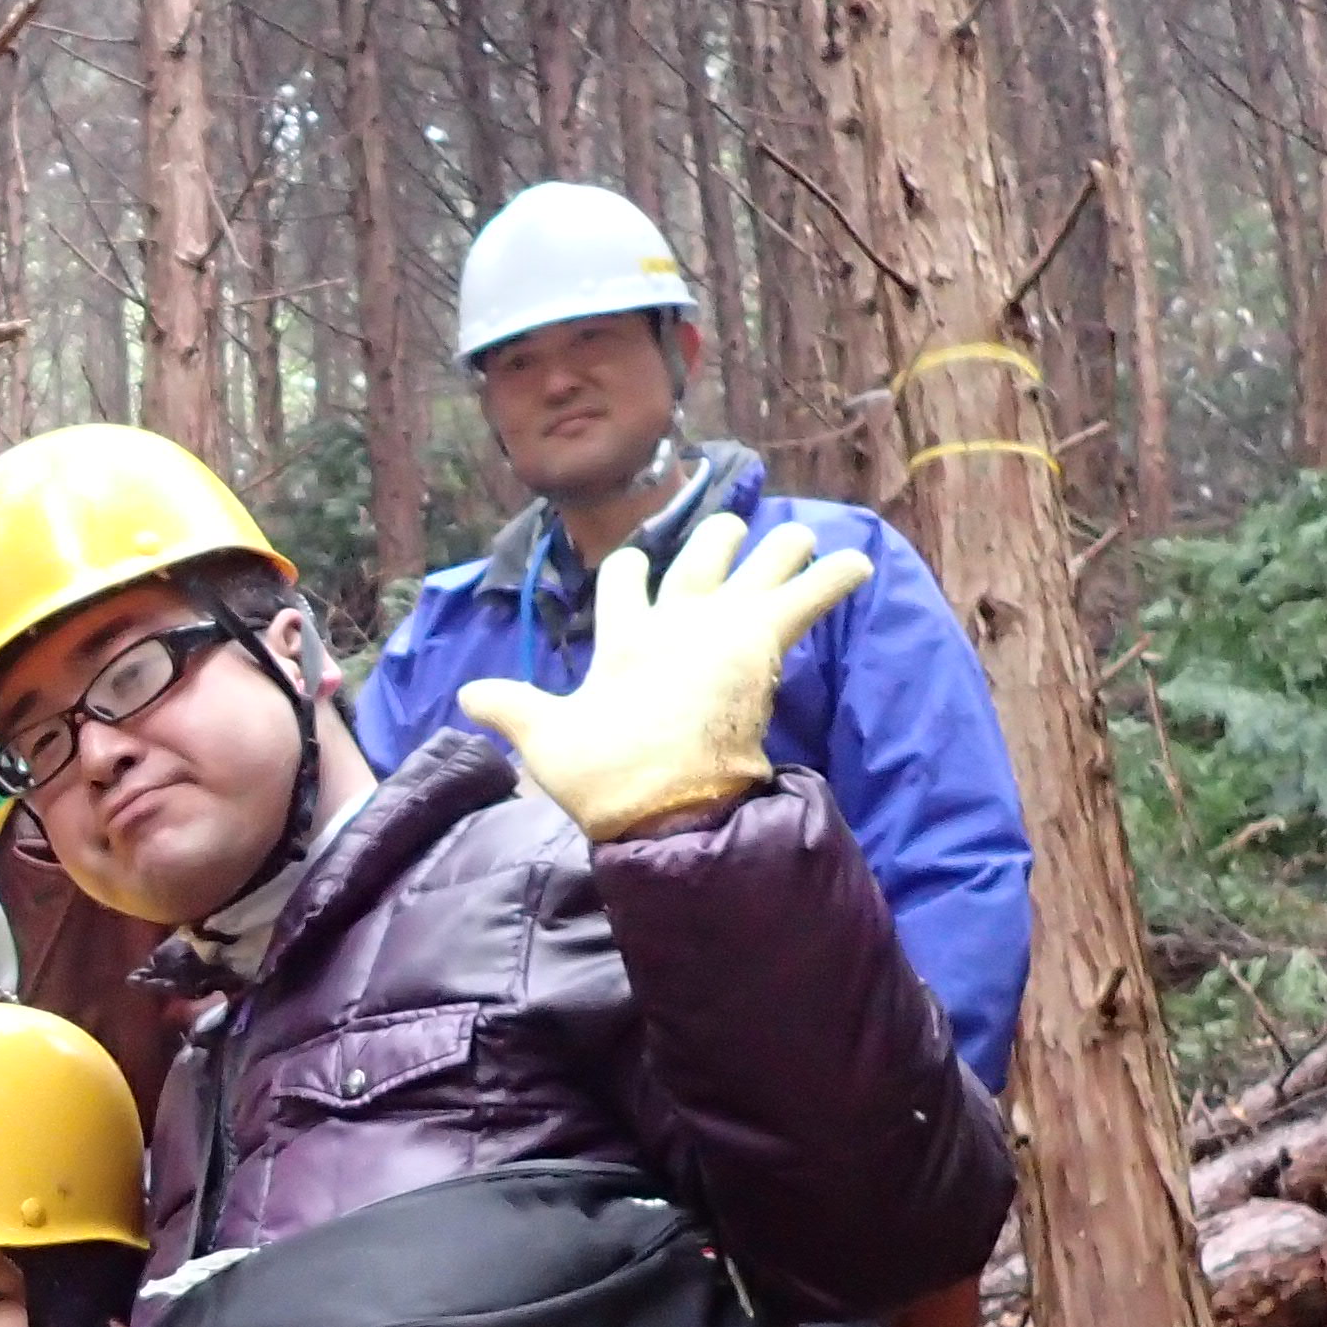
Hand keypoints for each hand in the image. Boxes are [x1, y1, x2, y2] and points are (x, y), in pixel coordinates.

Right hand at [455, 510, 868, 843]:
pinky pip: (809, 596)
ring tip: (798, 538)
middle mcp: (673, 621)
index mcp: (622, 640)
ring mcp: (720, 626)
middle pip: (698, 562)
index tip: (633, 567)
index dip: (628, 573)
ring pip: (758, 567)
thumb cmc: (604, 771)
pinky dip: (836, 578)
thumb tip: (465, 695)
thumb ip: (512, 709)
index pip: (623, 585)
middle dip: (714, 544)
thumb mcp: (546, 738)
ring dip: (780, 551)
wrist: (662, 794)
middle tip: (730, 532)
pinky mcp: (762, 639)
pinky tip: (861, 562)